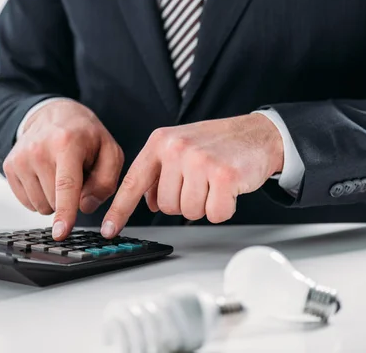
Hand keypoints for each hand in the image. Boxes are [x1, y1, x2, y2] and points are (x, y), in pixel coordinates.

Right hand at [3, 100, 123, 239]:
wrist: (54, 114)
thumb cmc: (86, 136)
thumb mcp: (110, 152)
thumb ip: (106, 182)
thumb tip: (85, 207)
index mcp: (67, 143)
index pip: (66, 184)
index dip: (65, 212)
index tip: (61, 233)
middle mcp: (38, 149)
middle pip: (54, 201)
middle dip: (70, 198)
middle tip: (75, 174)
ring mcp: (20, 158)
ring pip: (40, 206)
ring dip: (54, 199)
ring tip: (60, 173)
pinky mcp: (9, 166)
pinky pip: (27, 202)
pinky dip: (41, 196)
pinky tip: (47, 176)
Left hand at [101, 113, 282, 237]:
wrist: (257, 133)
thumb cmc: (217, 144)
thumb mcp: (179, 146)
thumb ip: (159, 171)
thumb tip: (145, 202)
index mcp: (161, 142)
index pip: (134, 182)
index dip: (120, 210)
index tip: (108, 230)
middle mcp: (177, 149)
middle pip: (165, 206)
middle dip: (183, 202)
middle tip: (200, 182)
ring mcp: (200, 161)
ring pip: (189, 212)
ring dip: (204, 205)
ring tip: (214, 183)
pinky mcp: (224, 175)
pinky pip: (215, 214)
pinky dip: (224, 208)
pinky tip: (228, 189)